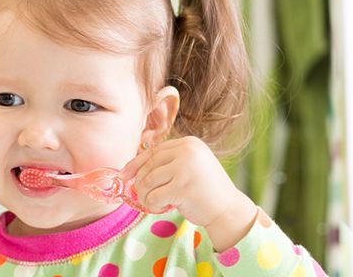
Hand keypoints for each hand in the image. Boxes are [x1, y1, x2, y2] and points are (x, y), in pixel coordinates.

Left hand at [121, 136, 257, 250]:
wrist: (228, 209)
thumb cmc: (204, 189)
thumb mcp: (189, 167)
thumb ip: (167, 163)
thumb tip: (130, 169)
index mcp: (189, 143)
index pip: (154, 151)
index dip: (136, 164)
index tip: (125, 176)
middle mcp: (187, 152)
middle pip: (148, 165)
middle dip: (140, 183)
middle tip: (143, 196)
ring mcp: (185, 169)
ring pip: (147, 181)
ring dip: (145, 196)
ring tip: (155, 203)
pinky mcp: (182, 188)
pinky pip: (153, 197)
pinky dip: (153, 205)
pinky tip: (162, 208)